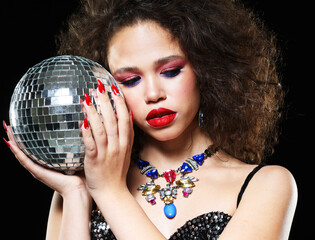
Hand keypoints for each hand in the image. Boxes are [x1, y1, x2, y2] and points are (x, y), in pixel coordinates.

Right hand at [4, 122, 88, 198]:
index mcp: (47, 163)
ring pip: (21, 154)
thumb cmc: (80, 176)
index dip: (27, 138)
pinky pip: (25, 161)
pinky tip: (11, 143)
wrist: (78, 190)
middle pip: (24, 150)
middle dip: (16, 137)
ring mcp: (37, 170)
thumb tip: (80, 128)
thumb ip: (75, 146)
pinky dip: (17, 152)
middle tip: (9, 124)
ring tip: (7, 129)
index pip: (35, 149)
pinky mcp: (38, 173)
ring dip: (13, 141)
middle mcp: (40, 166)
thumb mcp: (76, 157)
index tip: (22, 125)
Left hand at [82, 82, 133, 199]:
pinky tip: (82, 121)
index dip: (120, 102)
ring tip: (87, 98)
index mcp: (125, 142)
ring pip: (101, 129)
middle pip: (112, 120)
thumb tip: (127, 115)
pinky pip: (91, 144)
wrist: (112, 192)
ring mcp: (107, 152)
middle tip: (99, 86)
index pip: (124, 118)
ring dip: (94, 113)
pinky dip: (87, 132)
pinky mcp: (95, 160)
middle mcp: (118, 145)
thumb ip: (127, 133)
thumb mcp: (126, 151)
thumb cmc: (117, 170)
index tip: (114, 88)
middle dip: (106, 101)